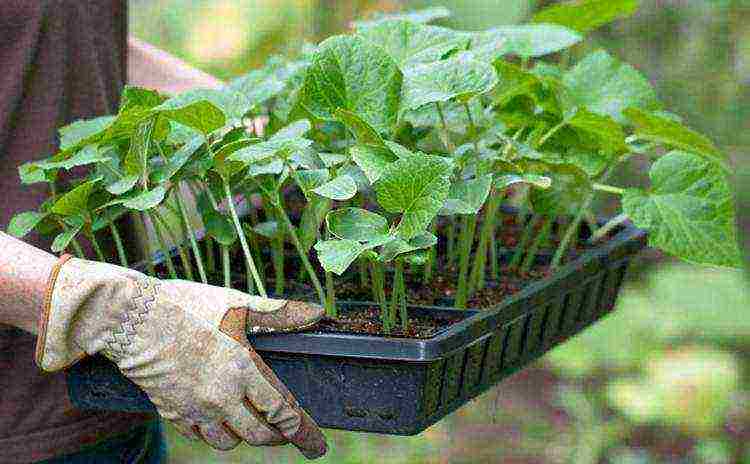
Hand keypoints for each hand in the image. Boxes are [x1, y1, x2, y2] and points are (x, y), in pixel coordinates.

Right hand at [36, 255, 326, 458]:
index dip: (304, 432)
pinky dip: (214, 433)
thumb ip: (279, 314)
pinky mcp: (171, 411)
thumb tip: (317, 313)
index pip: (283, 412)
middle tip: (288, 435)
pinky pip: (199, 435)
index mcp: (242, 370)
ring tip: (253, 424)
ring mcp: (194, 408)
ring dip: (246, 436)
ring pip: (228, 441)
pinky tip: (218, 420)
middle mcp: (220, 396)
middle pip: (259, 434)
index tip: (317, 446)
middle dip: (278, 437)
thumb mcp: (237, 304)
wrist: (129, 317)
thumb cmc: (185, 306)